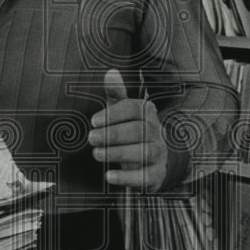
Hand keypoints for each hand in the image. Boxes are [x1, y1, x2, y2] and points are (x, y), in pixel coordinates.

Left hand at [88, 69, 167, 190]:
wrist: (154, 160)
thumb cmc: (132, 131)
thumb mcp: (122, 112)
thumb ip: (116, 93)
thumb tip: (110, 72)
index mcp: (147, 113)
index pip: (133, 109)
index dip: (113, 114)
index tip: (93, 121)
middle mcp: (156, 132)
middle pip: (137, 131)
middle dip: (112, 134)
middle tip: (91, 138)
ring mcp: (158, 154)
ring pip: (142, 152)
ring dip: (117, 153)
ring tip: (96, 154)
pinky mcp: (155, 175)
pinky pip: (144, 177)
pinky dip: (126, 177)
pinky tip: (109, 176)